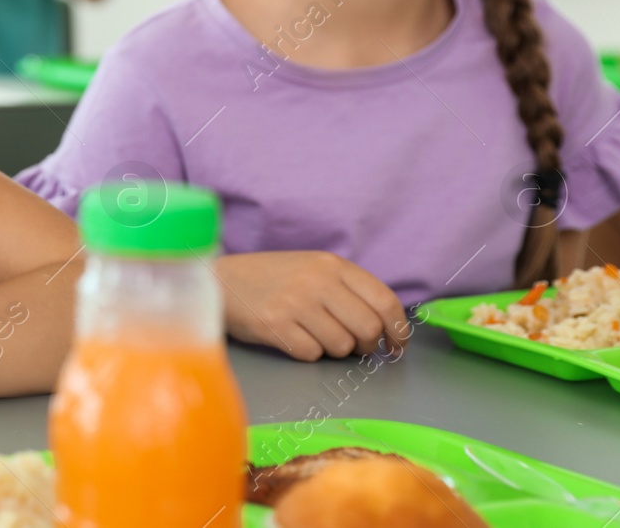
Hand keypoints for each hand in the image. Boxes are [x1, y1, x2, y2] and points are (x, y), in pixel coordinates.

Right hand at [212, 251, 408, 361]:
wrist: (220, 280)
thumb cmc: (271, 278)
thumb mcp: (312, 268)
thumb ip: (347, 289)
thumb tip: (385, 326)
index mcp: (331, 264)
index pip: (385, 301)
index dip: (398, 330)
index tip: (397, 346)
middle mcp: (317, 281)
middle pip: (368, 328)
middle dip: (367, 346)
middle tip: (357, 348)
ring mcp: (295, 303)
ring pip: (342, 346)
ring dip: (335, 350)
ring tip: (315, 336)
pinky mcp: (275, 326)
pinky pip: (311, 354)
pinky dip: (307, 352)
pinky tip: (292, 337)